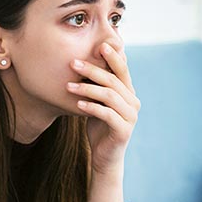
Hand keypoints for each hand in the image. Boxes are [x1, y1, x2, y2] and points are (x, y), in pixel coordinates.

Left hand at [68, 42, 139, 175]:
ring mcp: (130, 116)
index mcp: (129, 92)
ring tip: (68, 86)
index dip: (112, 56)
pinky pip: (107, 114)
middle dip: (93, 69)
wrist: (105, 157)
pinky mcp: (123, 130)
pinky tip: (77, 104)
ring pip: (110, 95)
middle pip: (114, 79)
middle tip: (73, 62)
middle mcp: (133, 102)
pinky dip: (91, 107)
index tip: (97, 44)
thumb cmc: (99, 126)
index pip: (122, 69)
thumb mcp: (98, 102)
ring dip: (87, 88)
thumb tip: (84, 60)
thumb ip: (98, 86)